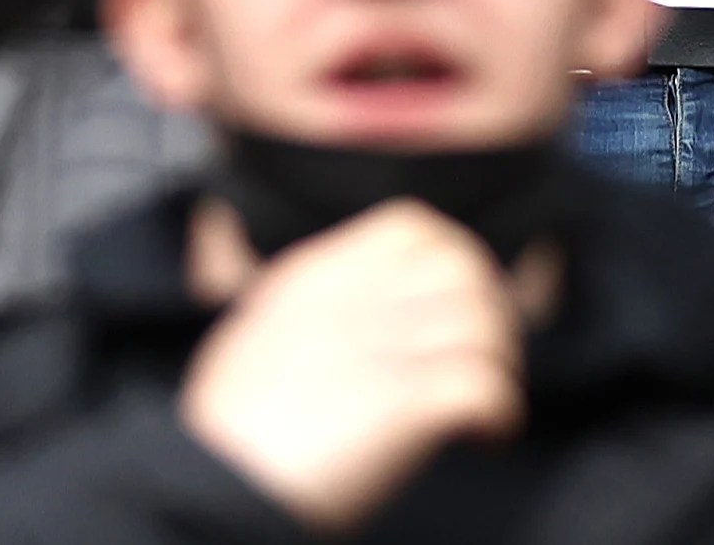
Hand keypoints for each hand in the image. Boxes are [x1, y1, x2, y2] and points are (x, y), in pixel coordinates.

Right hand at [178, 202, 526, 530]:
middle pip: (463, 267)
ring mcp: (381, 345)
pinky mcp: (403, 401)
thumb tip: (362, 319)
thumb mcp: (257, 337)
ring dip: (501, 367)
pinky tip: (485, 440)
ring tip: (485, 411)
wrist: (211, 485)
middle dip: (493, 313)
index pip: (413, 228)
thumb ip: (313, 313)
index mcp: (317, 276)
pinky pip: (486, 385)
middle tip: (485, 364)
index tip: (461, 310)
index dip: (455, 263)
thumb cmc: (227, 434)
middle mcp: (354, 299)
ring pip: (484, 323)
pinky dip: (502, 412)